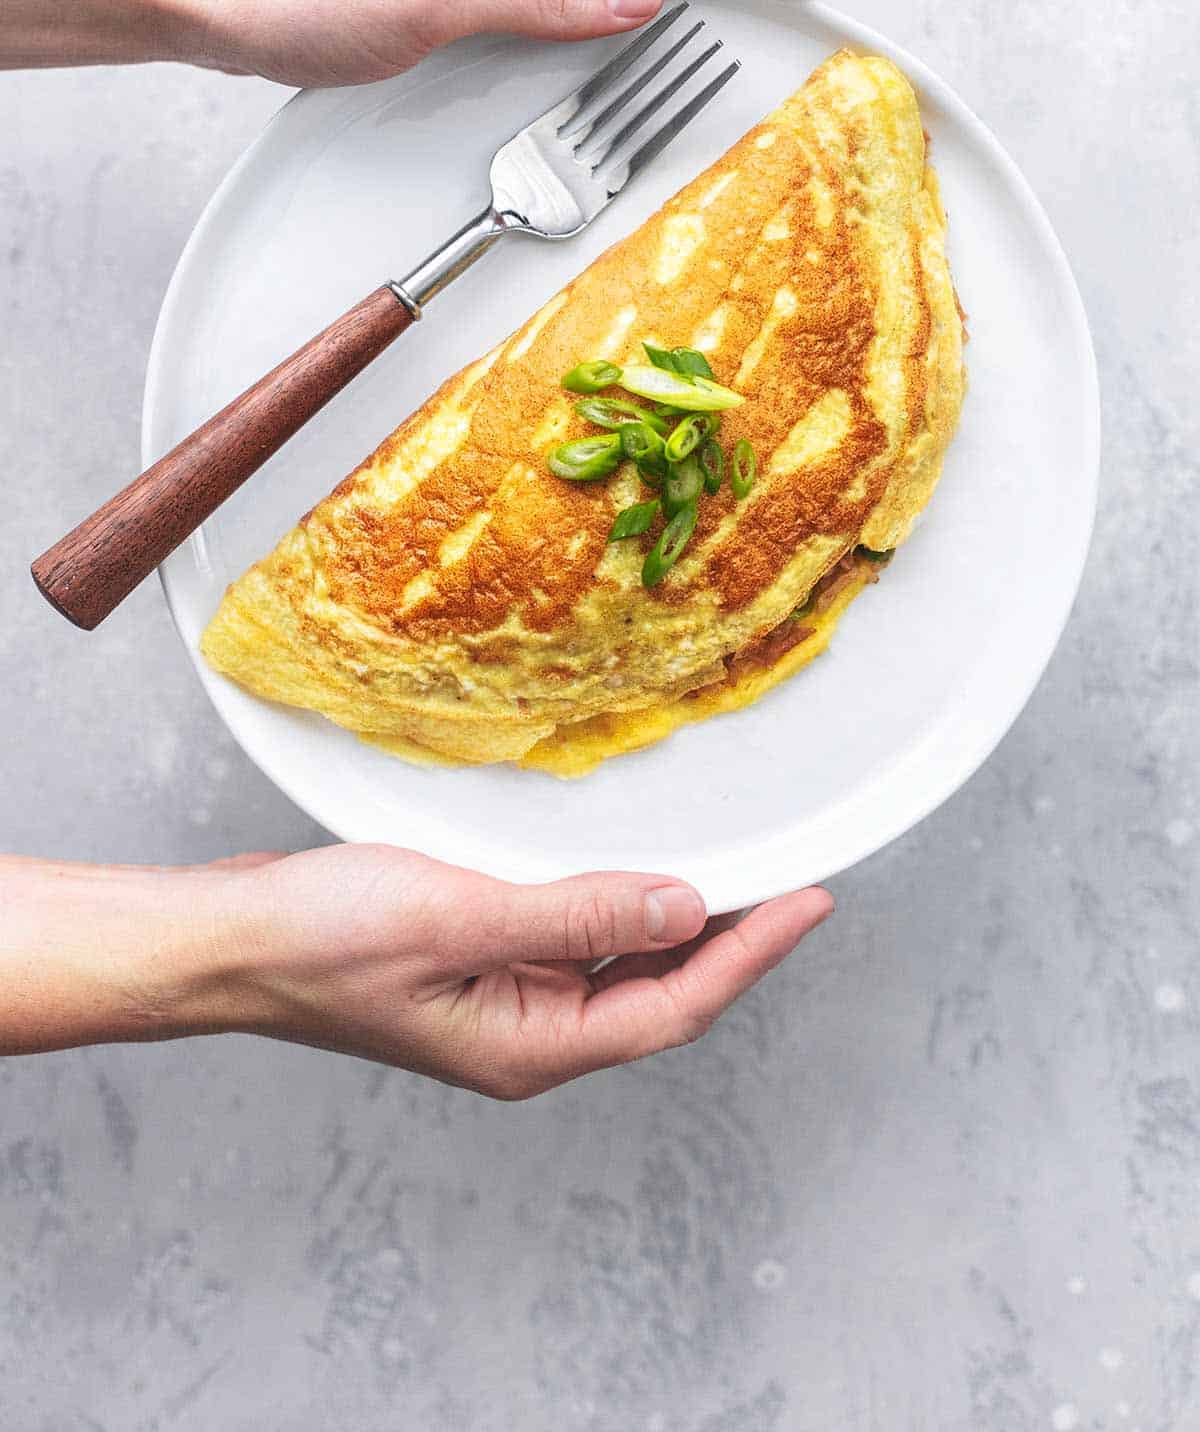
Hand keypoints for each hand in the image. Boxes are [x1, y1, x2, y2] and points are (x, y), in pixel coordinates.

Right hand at [226, 843, 832, 1095]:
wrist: (231, 938)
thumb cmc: (323, 940)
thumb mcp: (458, 919)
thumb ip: (575, 917)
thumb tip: (682, 909)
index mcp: (529, 1048)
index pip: (673, 1007)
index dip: (750, 953)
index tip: (810, 901)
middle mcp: (529, 1035)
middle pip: (659, 996)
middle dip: (732, 942)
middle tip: (795, 879)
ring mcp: (506, 1001)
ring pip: (621, 968)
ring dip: (678, 924)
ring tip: (739, 871)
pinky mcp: (483, 962)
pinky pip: (576, 939)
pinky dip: (619, 906)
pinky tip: (634, 869)